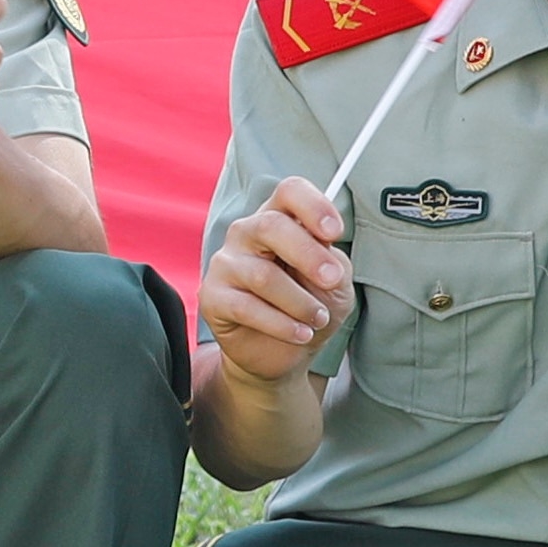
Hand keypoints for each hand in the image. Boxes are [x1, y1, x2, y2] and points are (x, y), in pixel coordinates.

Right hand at [198, 176, 351, 388]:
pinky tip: (300, 334)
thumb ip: (332, 263)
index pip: (289, 192)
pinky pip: (246, 307)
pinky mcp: (212, 296)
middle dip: (308, 254)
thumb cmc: (308, 307)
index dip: (313, 205)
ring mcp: (226, 263)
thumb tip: (323, 254)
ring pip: (262, 274)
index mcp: (279, 219)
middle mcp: (247, 233)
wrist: (282, 355)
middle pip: (271, 225)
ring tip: (317, 319)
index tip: (335, 233)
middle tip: (331, 280)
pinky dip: (281, 324)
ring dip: (299, 301)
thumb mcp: (335, 284)